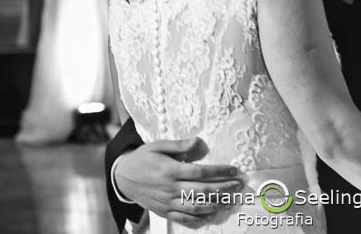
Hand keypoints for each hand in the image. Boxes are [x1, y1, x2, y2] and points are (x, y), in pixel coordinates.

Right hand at [114, 137, 244, 228]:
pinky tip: (211, 216)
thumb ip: (179, 145)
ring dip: (216, 205)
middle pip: (202, 191)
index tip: (234, 170)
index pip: (200, 172)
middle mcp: (170, 188)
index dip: (219, 172)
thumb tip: (199, 142)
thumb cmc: (143, 158)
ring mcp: (167, 202)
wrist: (122, 177)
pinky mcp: (164, 212)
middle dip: (224, 189)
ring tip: (231, 201)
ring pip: (196, 207)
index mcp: (170, 170)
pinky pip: (184, 219)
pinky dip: (199, 220)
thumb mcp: (158, 145)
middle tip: (238, 185)